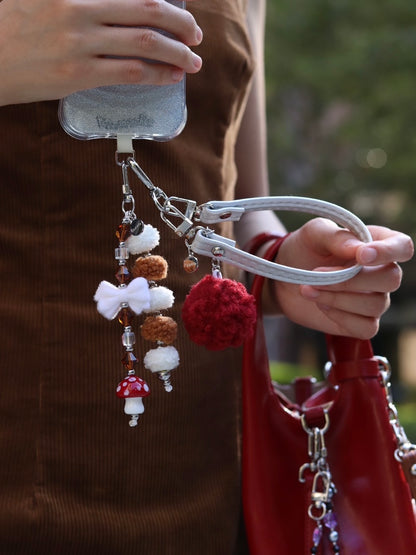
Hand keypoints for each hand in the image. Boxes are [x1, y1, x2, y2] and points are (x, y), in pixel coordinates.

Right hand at [0, 0, 202, 105]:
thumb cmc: (6, 29)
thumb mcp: (39, 1)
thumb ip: (79, 5)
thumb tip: (112, 16)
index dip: (161, 0)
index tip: (176, 7)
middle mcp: (79, 9)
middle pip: (146, 11)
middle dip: (179, 23)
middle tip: (195, 35)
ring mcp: (79, 43)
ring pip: (144, 42)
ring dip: (176, 53)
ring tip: (193, 62)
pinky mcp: (77, 74)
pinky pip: (130, 73)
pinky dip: (157, 74)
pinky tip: (171, 77)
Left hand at [275, 218, 413, 337]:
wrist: (283, 279)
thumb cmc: (304, 250)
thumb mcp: (314, 234)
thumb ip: (337, 237)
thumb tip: (358, 249)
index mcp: (377, 243)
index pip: (402, 247)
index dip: (388, 252)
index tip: (361, 256)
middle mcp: (381, 272)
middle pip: (391, 279)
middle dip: (352, 279)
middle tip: (317, 273)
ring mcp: (373, 299)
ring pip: (376, 305)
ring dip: (338, 297)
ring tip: (308, 288)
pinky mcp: (361, 322)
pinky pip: (366, 327)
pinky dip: (340, 317)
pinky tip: (321, 304)